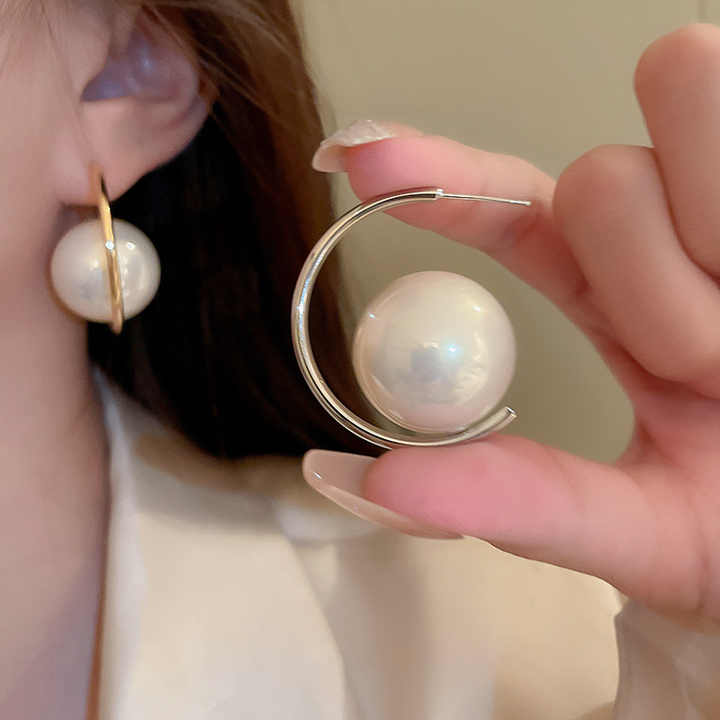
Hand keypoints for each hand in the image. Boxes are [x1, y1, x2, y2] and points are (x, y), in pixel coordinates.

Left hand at [305, 25, 719, 620]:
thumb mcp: (645, 532)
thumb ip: (521, 504)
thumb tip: (369, 483)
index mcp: (619, 292)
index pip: (514, 208)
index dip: (437, 178)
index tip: (356, 158)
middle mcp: (674, 230)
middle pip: (597, 176)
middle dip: (636, 278)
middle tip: (697, 368)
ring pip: (637, 165)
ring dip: (689, 270)